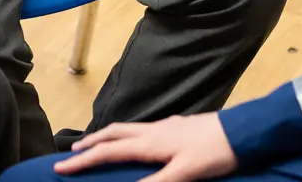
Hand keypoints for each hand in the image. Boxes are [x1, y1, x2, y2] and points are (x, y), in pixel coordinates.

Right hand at [54, 114, 237, 181]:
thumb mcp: (184, 174)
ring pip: (127, 129)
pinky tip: (136, 144)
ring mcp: (165, 127)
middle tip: (72, 152)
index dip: (83, 160)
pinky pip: (141, 130)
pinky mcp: (176, 128)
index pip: (109, 151)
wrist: (241, 132)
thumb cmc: (213, 154)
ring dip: (108, 137)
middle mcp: (153, 131)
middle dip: (91, 143)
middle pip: (113, 133)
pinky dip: (127, 136)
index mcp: (150, 143)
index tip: (60, 166)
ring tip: (97, 146)